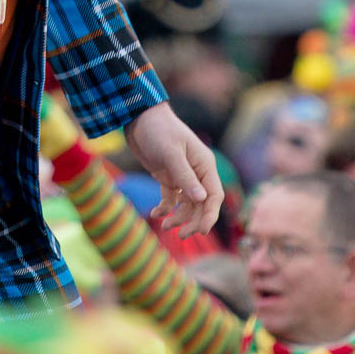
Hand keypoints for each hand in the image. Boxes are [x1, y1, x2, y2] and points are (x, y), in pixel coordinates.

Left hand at [123, 102, 221, 236]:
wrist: (139, 118)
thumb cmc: (159, 131)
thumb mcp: (171, 155)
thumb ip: (185, 178)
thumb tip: (202, 199)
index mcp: (204, 165)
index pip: (214, 195)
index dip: (210, 215)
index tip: (201, 231)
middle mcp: (197, 173)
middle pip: (202, 204)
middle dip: (194, 221)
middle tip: (181, 235)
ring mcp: (183, 176)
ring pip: (187, 204)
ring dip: (178, 217)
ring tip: (165, 227)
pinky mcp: (168, 177)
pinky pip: (172, 199)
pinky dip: (166, 209)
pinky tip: (155, 214)